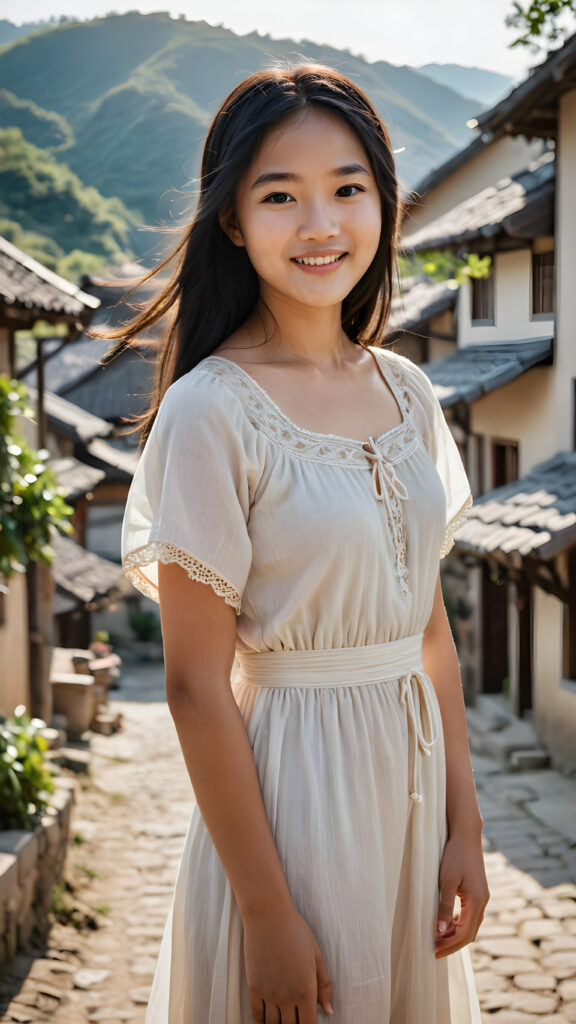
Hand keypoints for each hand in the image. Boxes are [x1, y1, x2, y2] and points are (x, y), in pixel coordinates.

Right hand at [243, 904, 333, 1022]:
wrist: (268, 915)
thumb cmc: (296, 931)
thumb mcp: (316, 956)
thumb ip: (324, 985)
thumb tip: (329, 1011)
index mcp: (306, 989)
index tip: (309, 1023)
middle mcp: (287, 996)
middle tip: (295, 1018)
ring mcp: (269, 993)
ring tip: (283, 1019)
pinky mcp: (254, 987)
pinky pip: (257, 1015)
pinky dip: (262, 1021)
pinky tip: (268, 1018)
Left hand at [435, 832, 489, 957]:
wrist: (466, 835)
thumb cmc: (455, 855)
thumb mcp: (446, 880)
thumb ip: (444, 906)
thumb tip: (439, 931)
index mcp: (477, 901)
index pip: (464, 934)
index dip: (449, 946)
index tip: (433, 952)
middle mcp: (482, 902)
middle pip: (469, 934)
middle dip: (451, 944)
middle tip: (432, 951)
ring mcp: (481, 898)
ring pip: (470, 925)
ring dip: (454, 935)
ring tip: (436, 940)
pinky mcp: (477, 892)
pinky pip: (469, 915)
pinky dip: (458, 924)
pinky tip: (445, 924)